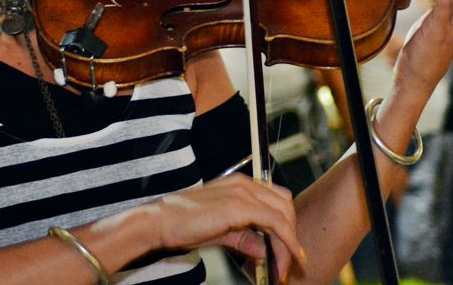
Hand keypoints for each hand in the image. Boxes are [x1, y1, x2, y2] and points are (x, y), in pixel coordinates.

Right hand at [149, 173, 303, 280]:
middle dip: (291, 236)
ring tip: (284, 267)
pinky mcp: (240, 206)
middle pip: (285, 206)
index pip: (276, 201)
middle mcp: (245, 184)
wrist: (161, 222)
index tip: (289, 251)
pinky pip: (275, 223)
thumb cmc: (185, 224)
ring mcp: (243, 192)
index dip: (286, 226)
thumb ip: (246, 238)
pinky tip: (285, 257)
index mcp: (240, 185)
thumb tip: (265, 251)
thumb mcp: (223, 232)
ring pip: (283, 215)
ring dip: (289, 243)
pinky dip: (285, 241)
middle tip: (289, 263)